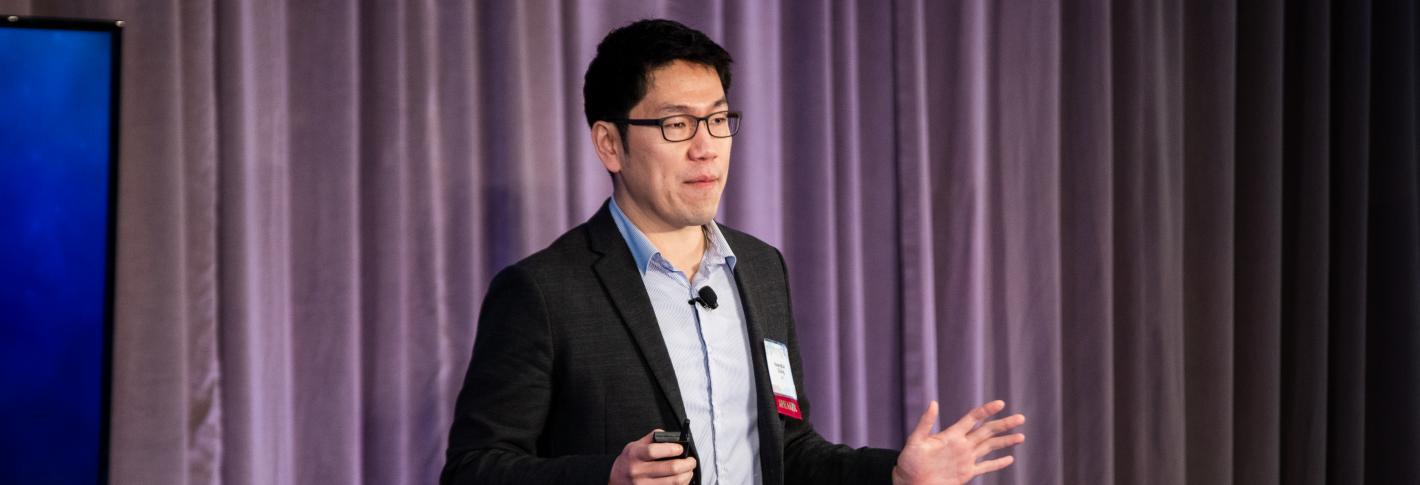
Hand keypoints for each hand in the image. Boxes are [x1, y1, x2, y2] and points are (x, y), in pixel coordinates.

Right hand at [608, 430, 696, 484]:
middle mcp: (638, 471)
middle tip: (691, 461)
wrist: (616, 480)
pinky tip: (682, 479)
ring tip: (689, 470)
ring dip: (687, 475)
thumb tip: (669, 435)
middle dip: (686, 464)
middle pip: (670, 468)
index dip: (671, 449)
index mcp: (635, 455)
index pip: (654, 451)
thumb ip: (650, 438)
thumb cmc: (628, 462)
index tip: (680, 449)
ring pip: (673, 482)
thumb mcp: (634, 446)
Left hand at [891, 400, 1024, 484]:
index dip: (986, 411)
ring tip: (1021, 436)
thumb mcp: (915, 440)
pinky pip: (985, 467)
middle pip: (987, 431)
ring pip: (990, 447)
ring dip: (1005, 441)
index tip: (1001, 403)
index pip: (973, 418)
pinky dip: (998, 463)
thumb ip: (925, 423)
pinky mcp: (966, 474)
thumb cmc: (908, 462)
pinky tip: (1009, 459)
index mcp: (951, 435)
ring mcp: (965, 459)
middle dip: (1004, 424)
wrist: (910, 483)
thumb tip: (933, 402)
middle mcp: (961, 445)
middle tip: (1021, 418)